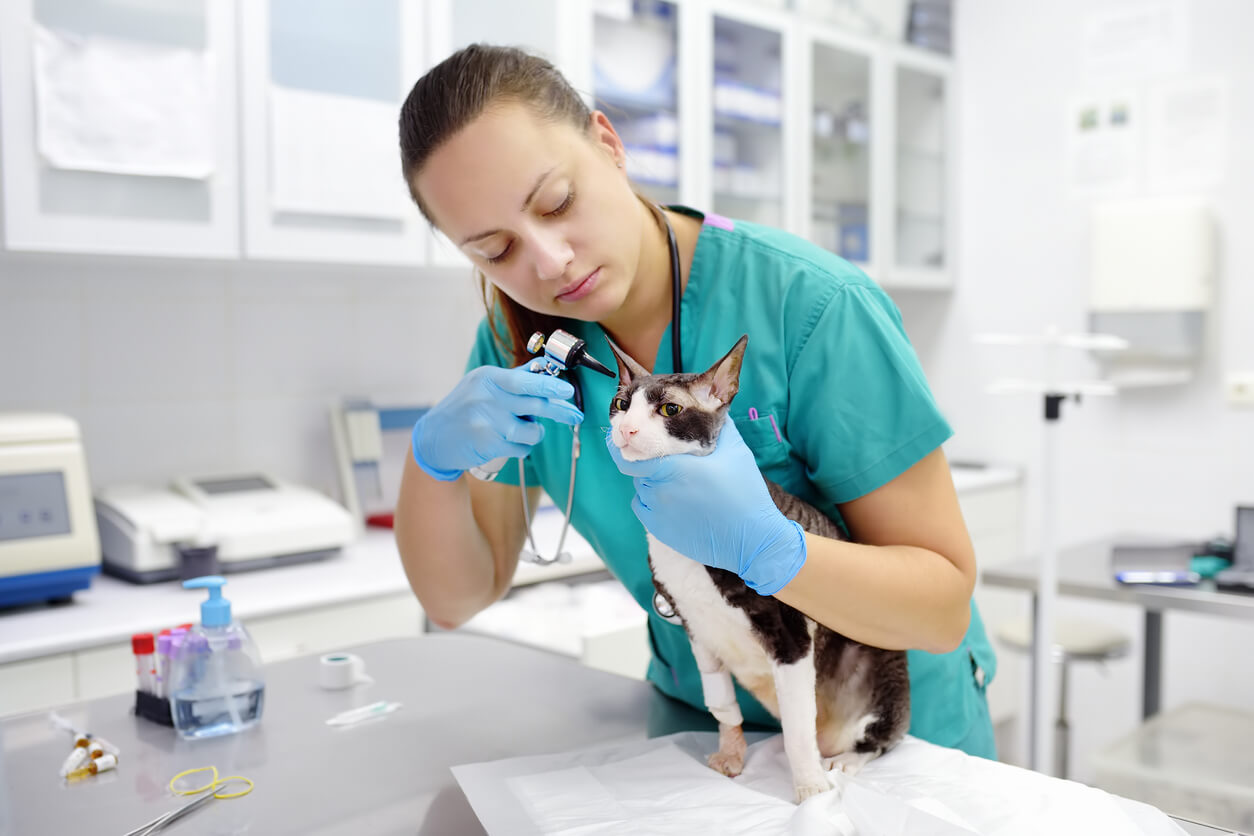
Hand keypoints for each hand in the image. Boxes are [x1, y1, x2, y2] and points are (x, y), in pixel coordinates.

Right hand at [412, 362, 582, 480]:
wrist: (433, 438)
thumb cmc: (464, 409)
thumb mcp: (482, 386)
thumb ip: (512, 379)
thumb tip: (543, 368)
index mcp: (488, 378)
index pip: (524, 380)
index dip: (549, 385)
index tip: (567, 390)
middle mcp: (487, 398)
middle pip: (534, 404)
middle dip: (559, 410)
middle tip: (575, 415)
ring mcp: (487, 422)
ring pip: (531, 430)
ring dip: (534, 433)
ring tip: (524, 431)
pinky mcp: (488, 444)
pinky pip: (521, 448)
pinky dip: (522, 448)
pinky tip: (510, 444)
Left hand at [605, 420, 805, 595]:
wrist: (751, 538)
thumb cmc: (745, 493)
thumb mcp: (735, 450)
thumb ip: (718, 426)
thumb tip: (709, 409)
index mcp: (672, 468)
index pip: (629, 457)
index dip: (622, 448)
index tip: (625, 441)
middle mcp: (658, 490)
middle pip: (638, 470)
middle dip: (648, 462)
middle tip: (670, 460)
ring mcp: (657, 513)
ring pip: (641, 489)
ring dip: (652, 482)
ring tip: (679, 482)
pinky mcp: (659, 530)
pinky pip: (644, 508)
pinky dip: (651, 501)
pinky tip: (674, 499)